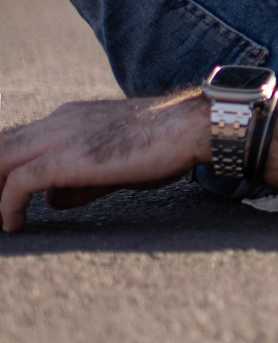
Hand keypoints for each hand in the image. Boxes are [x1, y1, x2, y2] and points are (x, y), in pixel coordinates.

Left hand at [0, 92, 207, 231]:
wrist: (192, 127)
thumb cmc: (166, 144)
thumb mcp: (115, 163)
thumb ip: (79, 181)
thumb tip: (50, 201)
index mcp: (68, 118)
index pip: (16, 141)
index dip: (1, 170)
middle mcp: (57, 122)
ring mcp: (60, 137)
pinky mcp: (67, 159)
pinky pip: (20, 182)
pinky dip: (8, 205)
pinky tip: (13, 224)